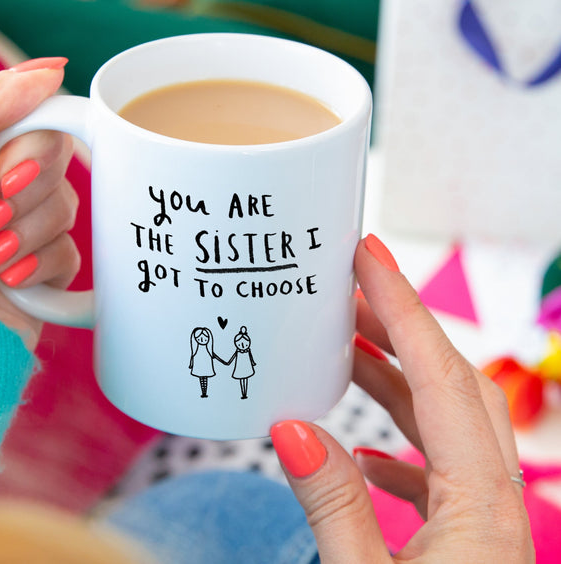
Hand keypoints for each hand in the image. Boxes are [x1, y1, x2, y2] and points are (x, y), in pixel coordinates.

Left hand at [0, 60, 79, 349]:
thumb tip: (50, 69)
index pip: (34, 122)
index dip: (33, 146)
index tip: (5, 171)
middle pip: (57, 165)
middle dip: (19, 196)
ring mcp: (19, 234)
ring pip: (68, 209)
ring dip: (23, 236)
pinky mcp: (40, 275)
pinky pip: (73, 255)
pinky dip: (41, 268)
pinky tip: (8, 281)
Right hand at [271, 235, 534, 561]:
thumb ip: (335, 506)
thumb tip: (293, 428)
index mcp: (482, 507)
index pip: (440, 376)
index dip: (402, 306)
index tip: (369, 254)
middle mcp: (495, 502)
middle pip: (448, 384)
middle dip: (397, 325)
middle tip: (349, 284)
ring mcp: (485, 519)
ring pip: (442, 420)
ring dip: (393, 377)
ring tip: (342, 346)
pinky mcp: (468, 538)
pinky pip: (437, 464)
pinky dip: (398, 437)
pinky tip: (364, 445)